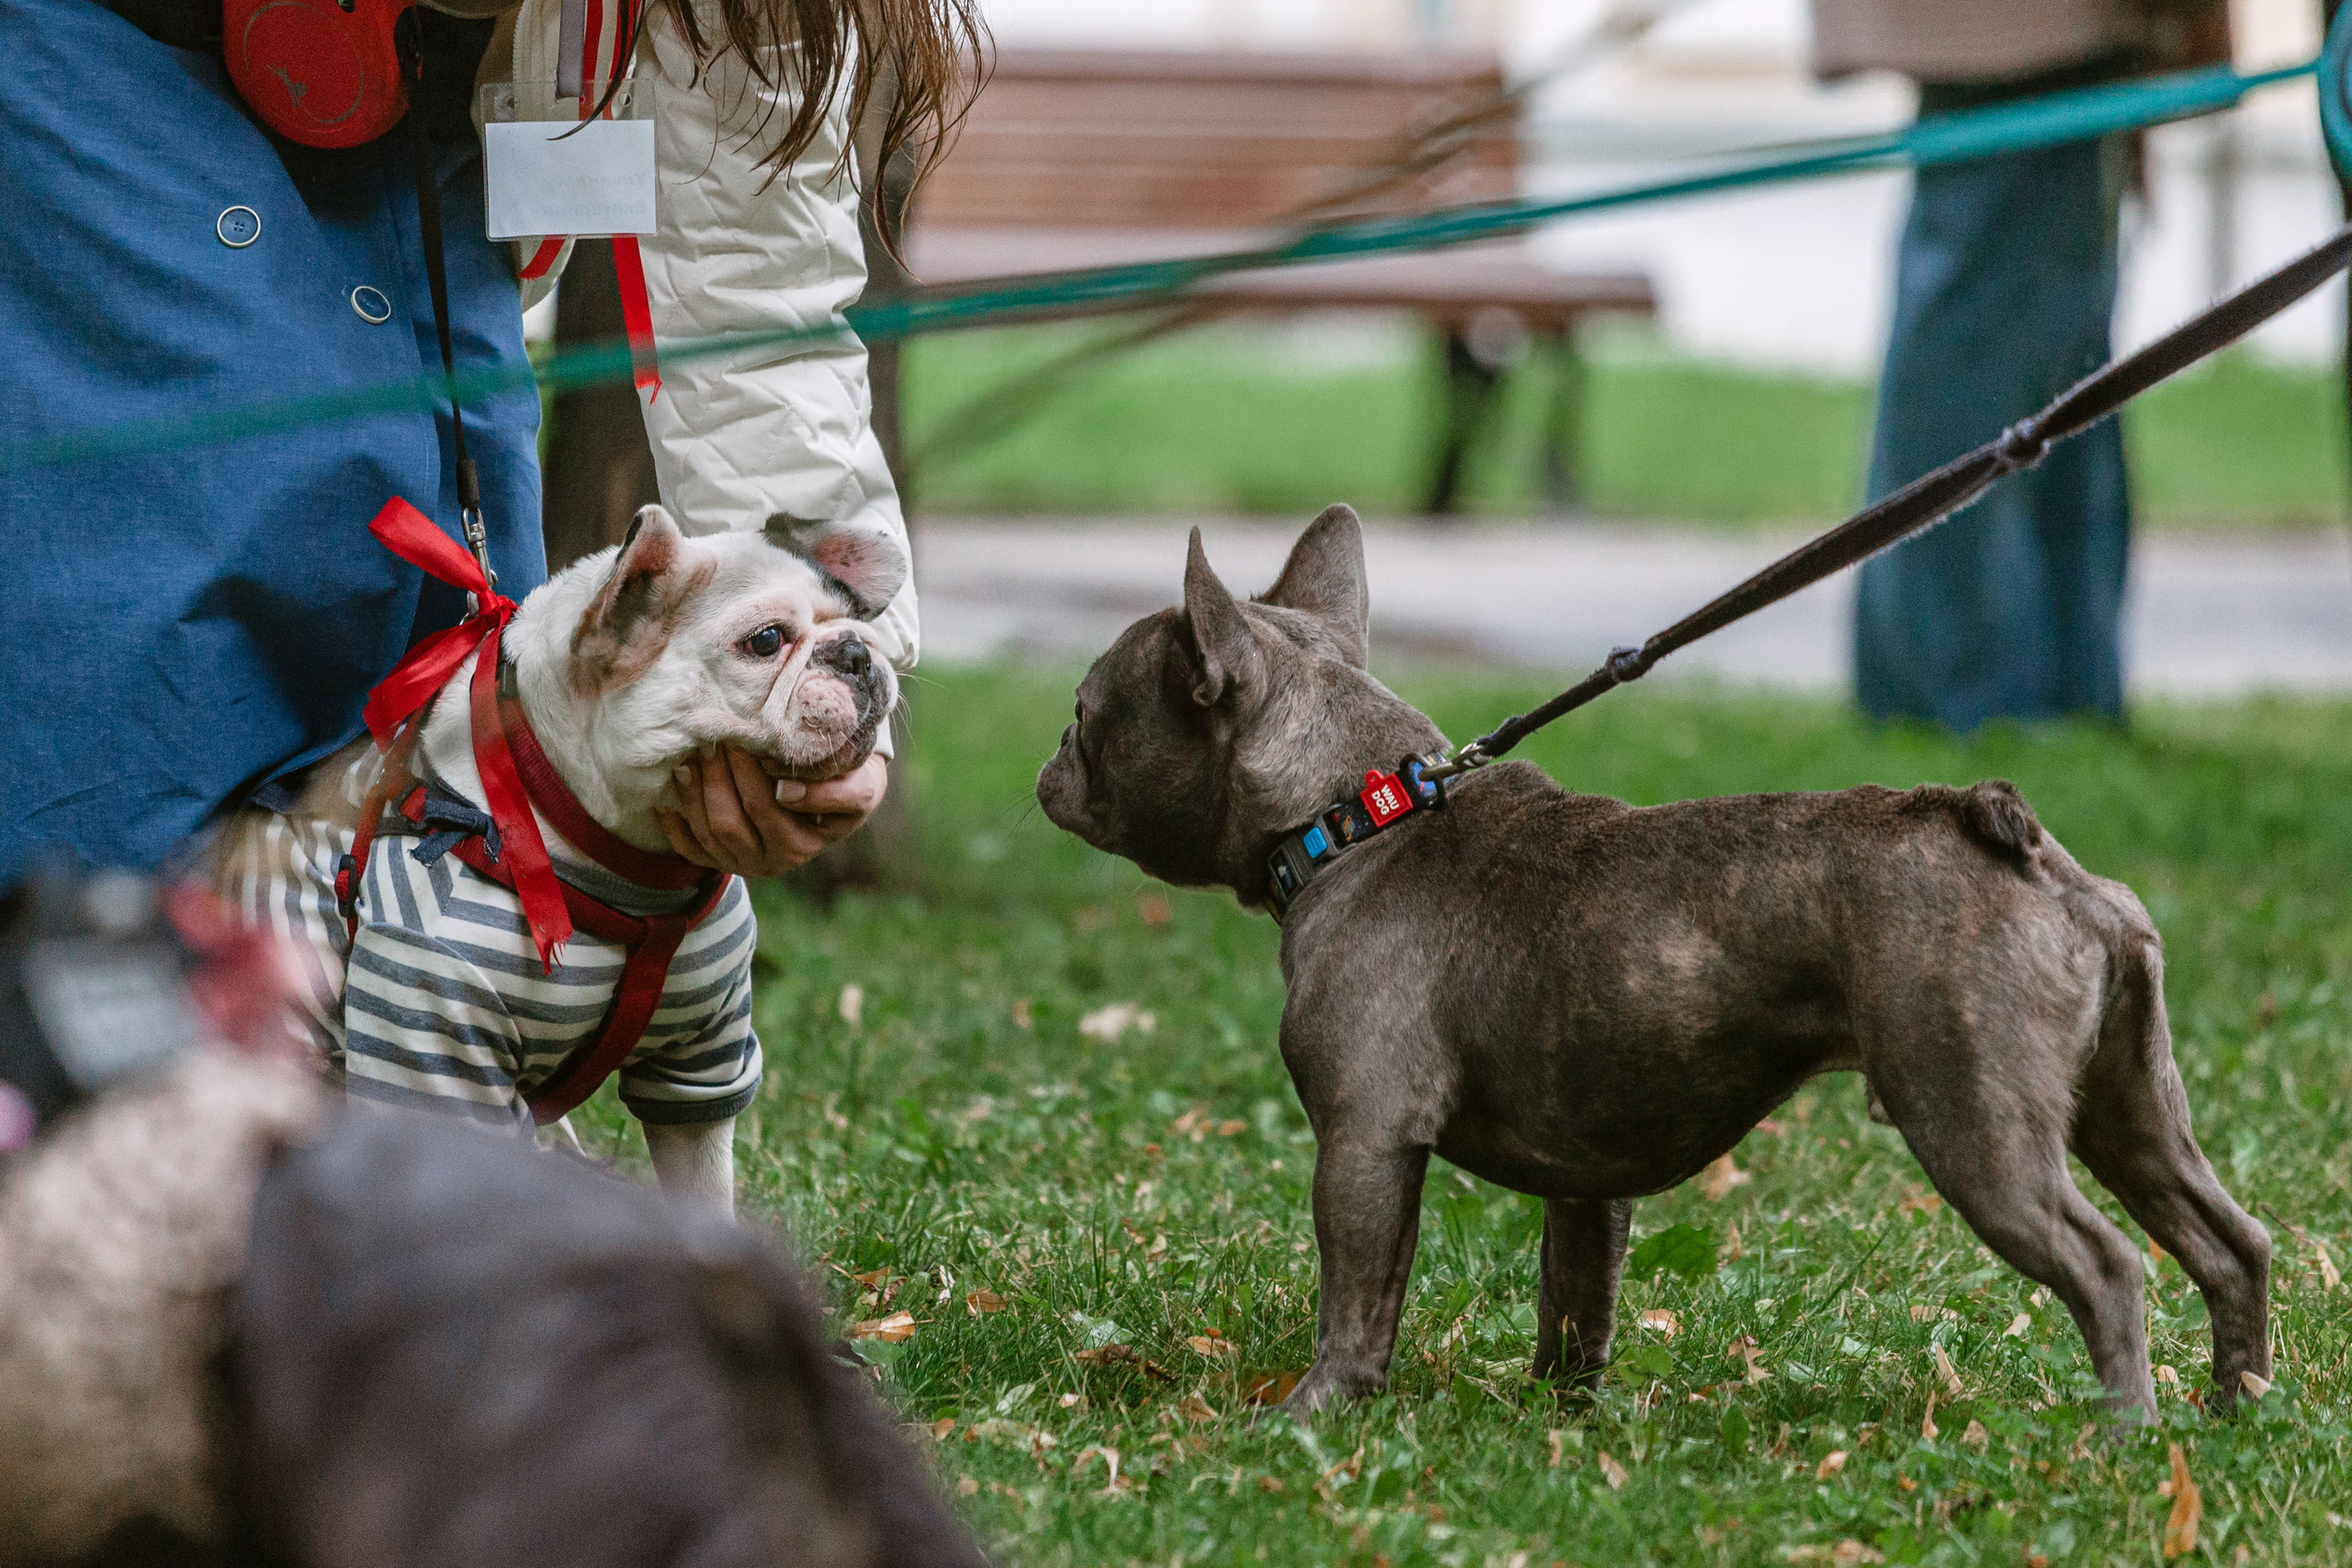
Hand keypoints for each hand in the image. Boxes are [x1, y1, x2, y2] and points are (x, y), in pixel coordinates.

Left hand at [655, 749, 887, 876]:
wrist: (842, 796)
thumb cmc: (850, 783)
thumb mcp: (862, 787)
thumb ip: (838, 793)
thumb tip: (786, 793)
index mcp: (802, 845)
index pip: (765, 808)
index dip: (746, 773)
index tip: (739, 737)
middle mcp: (771, 861)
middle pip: (729, 821)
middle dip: (714, 776)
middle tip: (710, 736)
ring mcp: (743, 864)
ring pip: (707, 832)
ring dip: (693, 793)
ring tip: (690, 756)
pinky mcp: (722, 862)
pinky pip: (690, 850)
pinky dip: (674, 825)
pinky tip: (666, 797)